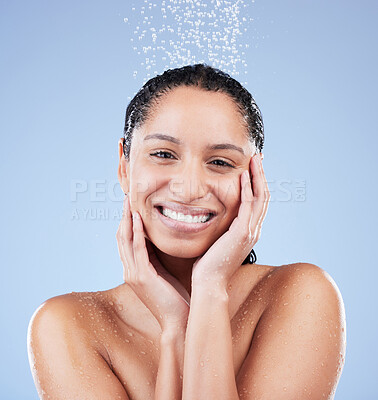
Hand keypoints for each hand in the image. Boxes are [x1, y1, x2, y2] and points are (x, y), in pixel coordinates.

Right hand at [116, 195, 189, 330]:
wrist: (178, 322)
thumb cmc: (175, 299)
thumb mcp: (164, 274)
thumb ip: (157, 258)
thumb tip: (159, 240)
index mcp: (135, 271)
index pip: (126, 242)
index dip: (126, 223)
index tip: (130, 206)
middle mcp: (130, 271)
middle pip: (121, 238)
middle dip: (123, 217)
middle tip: (126, 198)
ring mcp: (134, 275)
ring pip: (125, 241)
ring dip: (126, 220)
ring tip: (129, 203)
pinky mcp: (143, 277)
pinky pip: (137, 250)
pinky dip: (136, 233)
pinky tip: (138, 219)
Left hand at [191, 153, 269, 288]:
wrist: (209, 283)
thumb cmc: (209, 264)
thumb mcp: (218, 241)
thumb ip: (222, 227)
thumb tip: (212, 214)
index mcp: (249, 231)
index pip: (258, 202)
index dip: (257, 183)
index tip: (252, 166)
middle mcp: (254, 230)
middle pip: (264, 196)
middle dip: (261, 175)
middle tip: (257, 157)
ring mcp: (250, 232)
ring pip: (260, 198)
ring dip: (257, 176)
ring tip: (254, 159)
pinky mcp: (242, 233)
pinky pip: (248, 206)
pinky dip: (248, 189)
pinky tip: (243, 175)